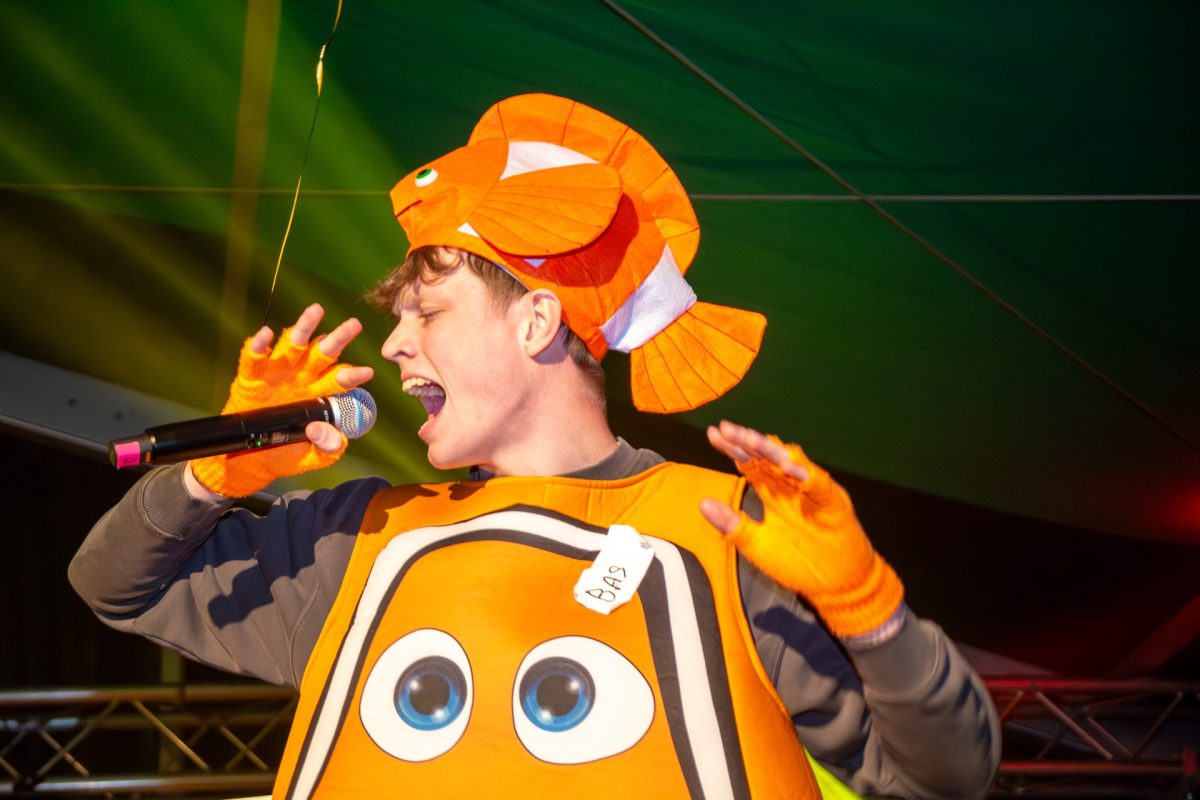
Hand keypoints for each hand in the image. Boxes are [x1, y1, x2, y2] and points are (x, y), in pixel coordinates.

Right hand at [190, 304, 374, 497]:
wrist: (252, 458)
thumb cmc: (289, 452)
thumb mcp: (315, 455)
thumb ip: (329, 446)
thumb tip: (329, 435)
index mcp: (320, 392)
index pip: (341, 380)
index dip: (353, 376)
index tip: (367, 372)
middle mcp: (302, 376)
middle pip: (324, 353)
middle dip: (338, 338)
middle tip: (353, 324)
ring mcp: (278, 373)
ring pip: (293, 344)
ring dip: (304, 328)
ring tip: (316, 311)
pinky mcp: (252, 376)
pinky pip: (254, 357)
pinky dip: (259, 345)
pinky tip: (266, 334)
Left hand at [700, 421, 902, 637]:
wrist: (836, 583)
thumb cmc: (796, 562)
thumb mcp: (756, 545)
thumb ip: (732, 524)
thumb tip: (702, 503)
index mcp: (772, 493)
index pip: (750, 463)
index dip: (733, 449)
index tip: (714, 434)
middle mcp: (790, 485)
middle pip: (767, 458)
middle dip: (747, 442)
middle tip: (727, 429)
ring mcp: (812, 491)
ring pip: (792, 463)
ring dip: (773, 451)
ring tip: (752, 439)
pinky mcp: (833, 503)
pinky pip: (819, 484)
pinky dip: (806, 474)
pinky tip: (789, 465)